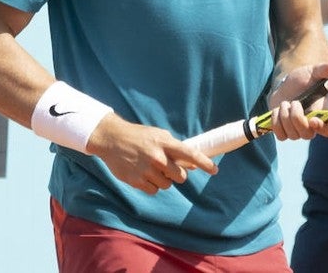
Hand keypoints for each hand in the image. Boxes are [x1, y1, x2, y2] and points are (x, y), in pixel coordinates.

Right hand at [85, 114, 217, 195]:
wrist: (112, 140)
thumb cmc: (140, 137)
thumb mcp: (159, 136)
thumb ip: (176, 150)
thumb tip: (194, 165)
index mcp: (165, 143)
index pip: (190, 154)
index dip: (204, 163)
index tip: (215, 170)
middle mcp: (157, 157)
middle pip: (180, 176)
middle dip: (177, 174)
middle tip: (167, 167)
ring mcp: (147, 170)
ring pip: (167, 185)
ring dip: (163, 179)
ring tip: (151, 168)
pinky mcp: (136, 181)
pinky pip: (154, 190)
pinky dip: (151, 185)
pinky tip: (143, 174)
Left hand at [268, 61, 327, 141]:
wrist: (286, 84)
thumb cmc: (304, 79)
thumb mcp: (313, 72)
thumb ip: (323, 70)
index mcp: (322, 114)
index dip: (322, 128)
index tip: (313, 120)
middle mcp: (311, 126)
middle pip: (307, 135)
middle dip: (297, 118)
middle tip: (294, 102)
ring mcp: (297, 131)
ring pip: (291, 135)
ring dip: (284, 116)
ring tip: (285, 102)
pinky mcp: (284, 132)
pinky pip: (280, 135)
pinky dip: (275, 122)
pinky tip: (277, 110)